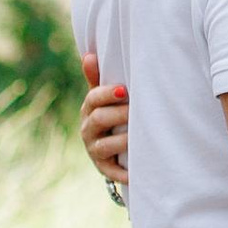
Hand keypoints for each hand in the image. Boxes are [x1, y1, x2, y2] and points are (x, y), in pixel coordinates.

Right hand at [79, 53, 129, 185]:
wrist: (108, 147)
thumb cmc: (110, 113)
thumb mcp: (103, 97)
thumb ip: (97, 79)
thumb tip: (88, 55)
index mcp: (89, 108)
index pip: (93, 98)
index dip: (107, 94)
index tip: (124, 90)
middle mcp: (88, 129)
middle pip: (99, 119)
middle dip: (118, 115)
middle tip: (136, 112)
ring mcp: (94, 149)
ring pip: (104, 145)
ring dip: (122, 141)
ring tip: (139, 137)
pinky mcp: (103, 167)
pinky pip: (110, 171)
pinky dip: (121, 173)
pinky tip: (134, 172)